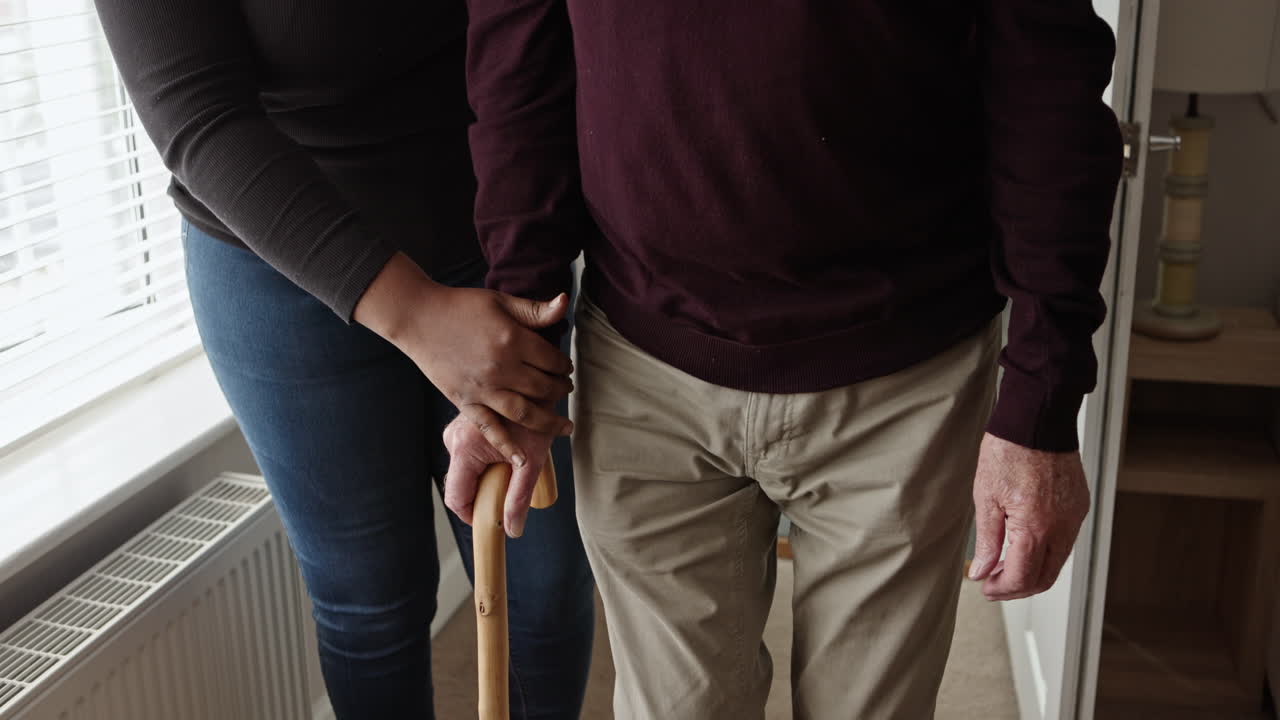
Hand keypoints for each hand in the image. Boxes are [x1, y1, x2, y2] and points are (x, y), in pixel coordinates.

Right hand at [353, 253, 573, 462]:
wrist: (419, 318)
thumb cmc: (461, 306)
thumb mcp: (500, 301)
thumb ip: (534, 309)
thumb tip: (565, 303)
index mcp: (513, 340)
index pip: (552, 360)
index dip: (563, 365)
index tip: (564, 367)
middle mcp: (502, 368)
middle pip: (544, 387)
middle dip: (560, 390)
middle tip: (565, 389)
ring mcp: (484, 388)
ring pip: (526, 413)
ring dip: (549, 422)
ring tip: (564, 427)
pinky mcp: (466, 402)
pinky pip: (490, 428)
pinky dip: (507, 445)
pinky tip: (523, 460)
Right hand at [442, 413, 554, 537]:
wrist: (535, 385)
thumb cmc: (537, 416)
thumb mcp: (532, 461)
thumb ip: (519, 497)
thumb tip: (512, 529)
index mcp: (464, 447)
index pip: (456, 497)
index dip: (473, 515)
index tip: (493, 519)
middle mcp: (453, 439)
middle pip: (461, 486)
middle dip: (484, 495)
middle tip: (511, 486)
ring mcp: (455, 433)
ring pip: (466, 474)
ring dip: (487, 479)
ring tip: (513, 464)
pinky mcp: (462, 430)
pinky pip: (468, 460)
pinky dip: (486, 466)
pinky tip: (506, 456)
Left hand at [968, 433, 1089, 600]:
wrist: (1037, 420)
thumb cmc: (1009, 451)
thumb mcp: (986, 497)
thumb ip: (987, 540)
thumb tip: (981, 571)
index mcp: (1035, 526)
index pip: (1022, 577)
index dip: (1002, 589)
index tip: (985, 587)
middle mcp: (1061, 527)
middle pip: (1045, 578)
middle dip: (1018, 588)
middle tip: (994, 585)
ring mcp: (1074, 517)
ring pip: (1058, 562)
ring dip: (1032, 571)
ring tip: (1005, 565)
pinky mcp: (1079, 507)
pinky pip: (1066, 541)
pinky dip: (1046, 552)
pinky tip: (1025, 544)